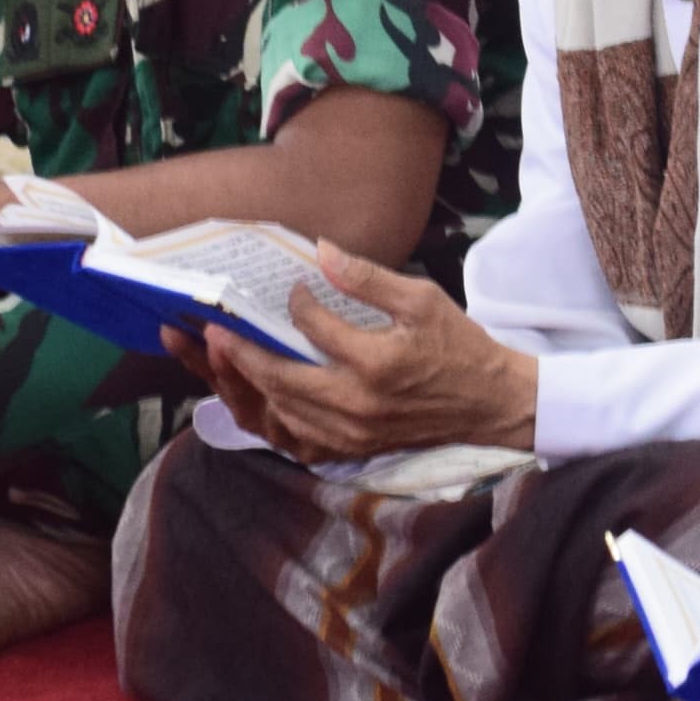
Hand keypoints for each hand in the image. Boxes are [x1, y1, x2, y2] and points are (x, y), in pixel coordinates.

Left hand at [196, 245, 535, 463]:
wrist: (487, 403)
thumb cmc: (458, 344)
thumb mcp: (422, 299)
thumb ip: (368, 278)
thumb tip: (323, 252)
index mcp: (377, 363)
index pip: (315, 329)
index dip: (295, 305)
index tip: (292, 289)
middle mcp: (358, 404)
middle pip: (281, 379)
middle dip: (241, 354)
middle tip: (212, 329)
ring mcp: (352, 433)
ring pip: (282, 412)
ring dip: (248, 386)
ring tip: (223, 360)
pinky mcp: (352, 448)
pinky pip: (297, 437)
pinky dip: (273, 415)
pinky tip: (258, 395)